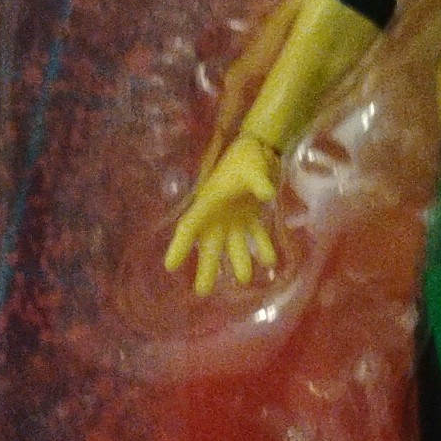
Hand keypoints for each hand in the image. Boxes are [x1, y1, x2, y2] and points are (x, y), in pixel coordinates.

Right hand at [165, 134, 281, 296]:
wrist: (261, 148)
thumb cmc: (248, 155)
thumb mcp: (253, 167)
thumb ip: (259, 182)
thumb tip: (266, 195)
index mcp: (209, 202)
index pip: (190, 228)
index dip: (179, 247)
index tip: (169, 266)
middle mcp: (218, 215)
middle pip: (209, 246)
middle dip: (206, 268)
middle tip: (202, 292)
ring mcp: (235, 218)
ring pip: (233, 246)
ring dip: (239, 262)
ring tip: (244, 280)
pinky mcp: (252, 216)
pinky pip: (255, 236)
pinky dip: (262, 248)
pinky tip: (270, 261)